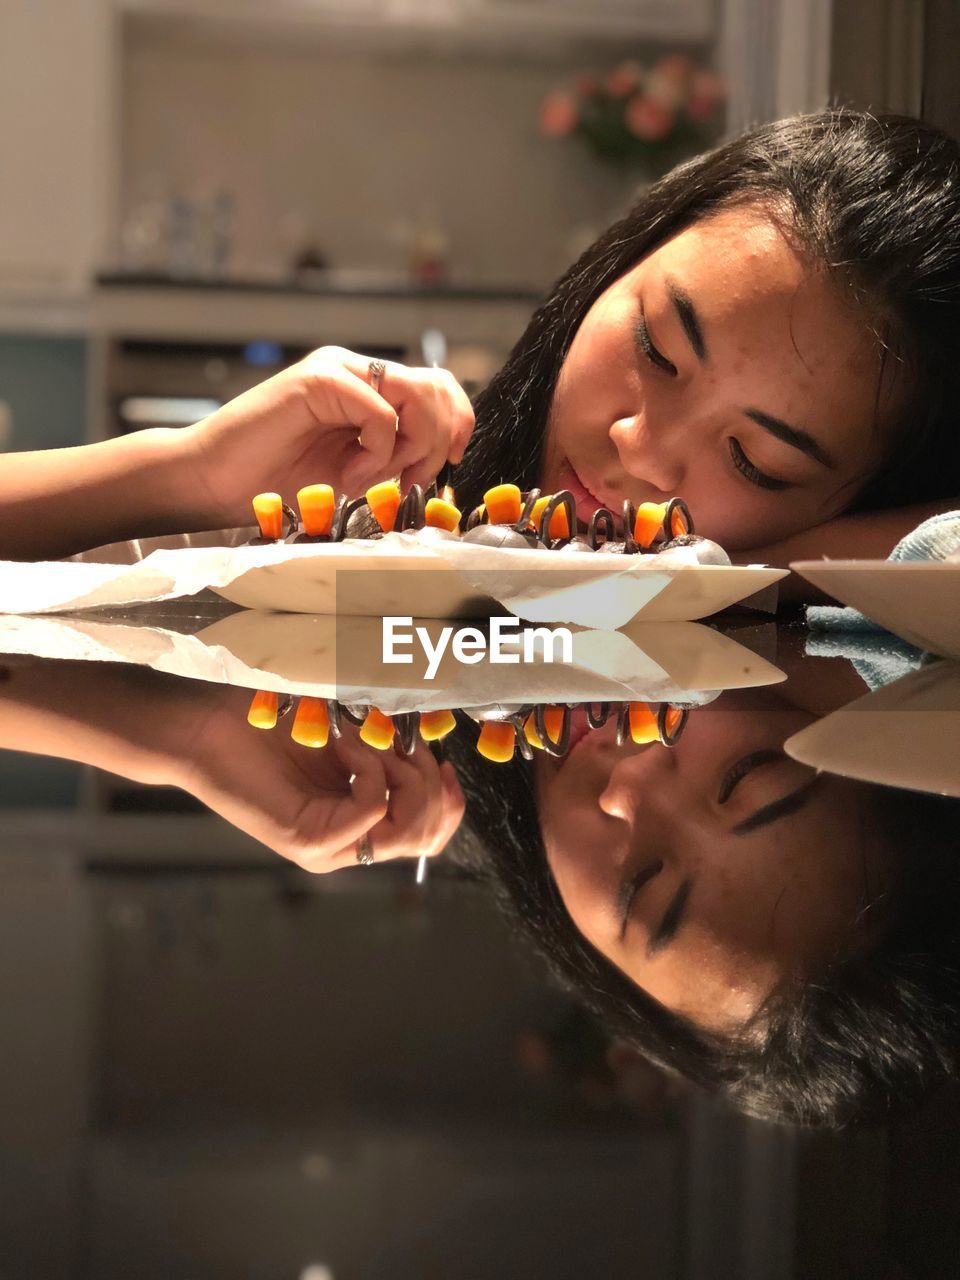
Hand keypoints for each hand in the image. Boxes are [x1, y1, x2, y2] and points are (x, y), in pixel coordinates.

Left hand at [181, 695, 464, 872]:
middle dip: (430, 783)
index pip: (427, 836)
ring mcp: (326, 848)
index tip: (444, 761)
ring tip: (375, 742)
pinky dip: (369, 768)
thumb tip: (431, 751)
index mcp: (354, 827)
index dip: (449, 803)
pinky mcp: (308, 841)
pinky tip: (345, 743)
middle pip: (425, 835)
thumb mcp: (345, 740)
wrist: (208, 729)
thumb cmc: (270, 725)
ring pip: (405, 830)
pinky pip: (370, 810)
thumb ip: (385, 755)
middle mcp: (344, 846)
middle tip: (405, 744)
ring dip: (403, 775)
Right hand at [183, 346, 474, 528]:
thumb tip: (443, 455)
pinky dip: (378, 452)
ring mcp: (338, 370)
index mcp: (368, 388)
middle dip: (436, 442)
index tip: (453, 459)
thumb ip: (396, 455)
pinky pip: (381, 413)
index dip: (459, 420)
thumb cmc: (278, 481)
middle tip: (407, 479)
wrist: (217, 481)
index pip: (438, 385)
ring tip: (377, 474)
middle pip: (436, 387)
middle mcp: (356, 370)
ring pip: (417, 395)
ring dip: (412, 445)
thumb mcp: (356, 472)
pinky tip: (351, 472)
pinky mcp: (319, 381)